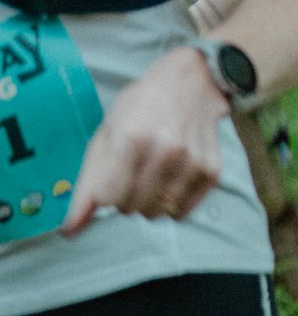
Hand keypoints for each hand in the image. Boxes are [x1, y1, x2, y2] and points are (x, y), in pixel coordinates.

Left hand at [60, 47, 228, 235]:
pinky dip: (172, 203)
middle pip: (131, 208)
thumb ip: (87, 185)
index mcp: (132, 139)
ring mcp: (192, 163)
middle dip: (126, 197)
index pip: (107, 199)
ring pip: (157, 214)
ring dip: (150, 202)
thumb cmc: (142, 107)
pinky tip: (173, 179)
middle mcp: (166, 153)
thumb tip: (69, 232)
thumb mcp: (106, 135)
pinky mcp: (211, 172)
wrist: (191, 83)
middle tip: (135, 171)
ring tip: (155, 175)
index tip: (113, 174)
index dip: (105, 190)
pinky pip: (182, 212)